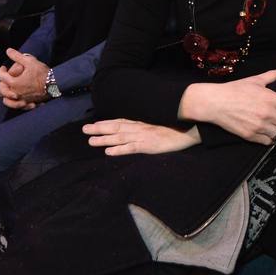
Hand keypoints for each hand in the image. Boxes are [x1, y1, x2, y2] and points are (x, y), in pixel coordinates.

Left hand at [0, 47, 50, 109]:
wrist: (55, 84)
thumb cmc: (42, 73)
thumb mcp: (30, 61)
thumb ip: (17, 56)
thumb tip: (8, 50)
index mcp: (14, 83)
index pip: (1, 77)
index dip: (1, 70)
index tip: (4, 67)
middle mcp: (16, 93)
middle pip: (1, 91)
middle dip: (1, 84)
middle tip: (5, 79)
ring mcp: (22, 99)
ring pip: (7, 101)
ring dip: (6, 96)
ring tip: (9, 90)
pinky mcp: (28, 103)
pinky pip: (18, 106)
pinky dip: (16, 103)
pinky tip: (19, 98)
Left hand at [84, 120, 200, 155]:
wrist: (190, 128)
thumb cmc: (177, 127)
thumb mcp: (160, 124)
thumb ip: (149, 126)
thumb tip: (141, 130)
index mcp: (142, 123)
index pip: (121, 122)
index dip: (106, 123)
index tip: (94, 124)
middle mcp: (140, 128)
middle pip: (116, 127)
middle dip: (99, 129)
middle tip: (85, 130)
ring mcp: (143, 136)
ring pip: (120, 137)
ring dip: (105, 139)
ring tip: (91, 141)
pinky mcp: (149, 146)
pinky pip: (131, 148)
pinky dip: (119, 150)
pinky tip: (108, 152)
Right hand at [177, 64, 275, 143]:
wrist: (214, 103)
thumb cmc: (235, 89)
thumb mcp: (256, 80)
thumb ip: (274, 75)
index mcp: (271, 98)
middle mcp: (268, 114)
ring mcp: (260, 127)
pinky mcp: (251, 136)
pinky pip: (269, 142)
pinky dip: (273, 139)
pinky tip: (271, 134)